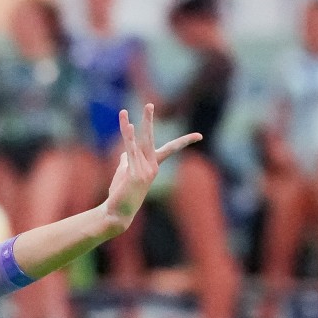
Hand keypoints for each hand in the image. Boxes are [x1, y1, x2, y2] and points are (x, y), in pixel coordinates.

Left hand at [103, 104, 200, 226]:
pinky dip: (129, 138)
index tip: (200, 136)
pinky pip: (130, 152)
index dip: (184, 141)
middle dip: (149, 121)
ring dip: (129, 127)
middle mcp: (151, 167)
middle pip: (150, 139)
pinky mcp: (135, 174)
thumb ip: (128, 161)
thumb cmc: (122, 194)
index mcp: (153, 166)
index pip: (170, 149)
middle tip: (149, 104)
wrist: (118, 213)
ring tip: (125, 112)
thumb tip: (126, 151)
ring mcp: (144, 171)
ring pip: (137, 143)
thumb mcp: (126, 174)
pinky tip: (129, 125)